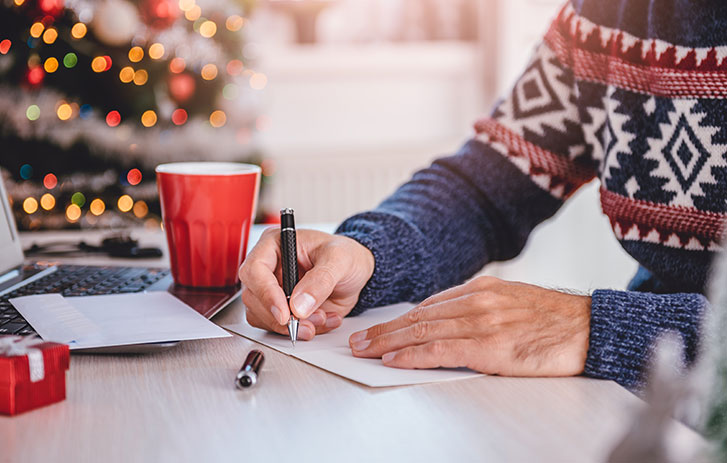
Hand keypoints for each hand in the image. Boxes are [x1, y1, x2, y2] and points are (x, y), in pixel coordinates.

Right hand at [239, 228, 374, 340]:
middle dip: (282, 317)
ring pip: (262, 316)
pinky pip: (278, 327)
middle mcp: (269, 267)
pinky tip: (323, 319)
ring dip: (292, 326)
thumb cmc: (345, 254)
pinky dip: (301, 330)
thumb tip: (298, 305)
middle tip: (309, 322)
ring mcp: (272, 289)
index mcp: (275, 244)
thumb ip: (320, 281)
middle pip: (254, 298)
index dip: (266, 294)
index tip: (285, 313)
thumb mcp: (339, 259)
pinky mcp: (280, 308)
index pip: (255, 270)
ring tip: (322, 318)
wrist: (356, 270)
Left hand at [348, 276, 589, 376]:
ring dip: (388, 342)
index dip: (400, 319)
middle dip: (384, 330)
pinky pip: (441, 349)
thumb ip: (481, 309)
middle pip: (418, 316)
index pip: (429, 305)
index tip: (380, 328)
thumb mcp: (513, 303)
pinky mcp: (489, 345)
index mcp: (482, 289)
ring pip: (422, 330)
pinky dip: (412, 354)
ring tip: (366, 350)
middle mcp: (476, 300)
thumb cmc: (555, 321)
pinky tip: (394, 359)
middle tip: (358, 340)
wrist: (591, 328)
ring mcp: (482, 321)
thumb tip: (450, 324)